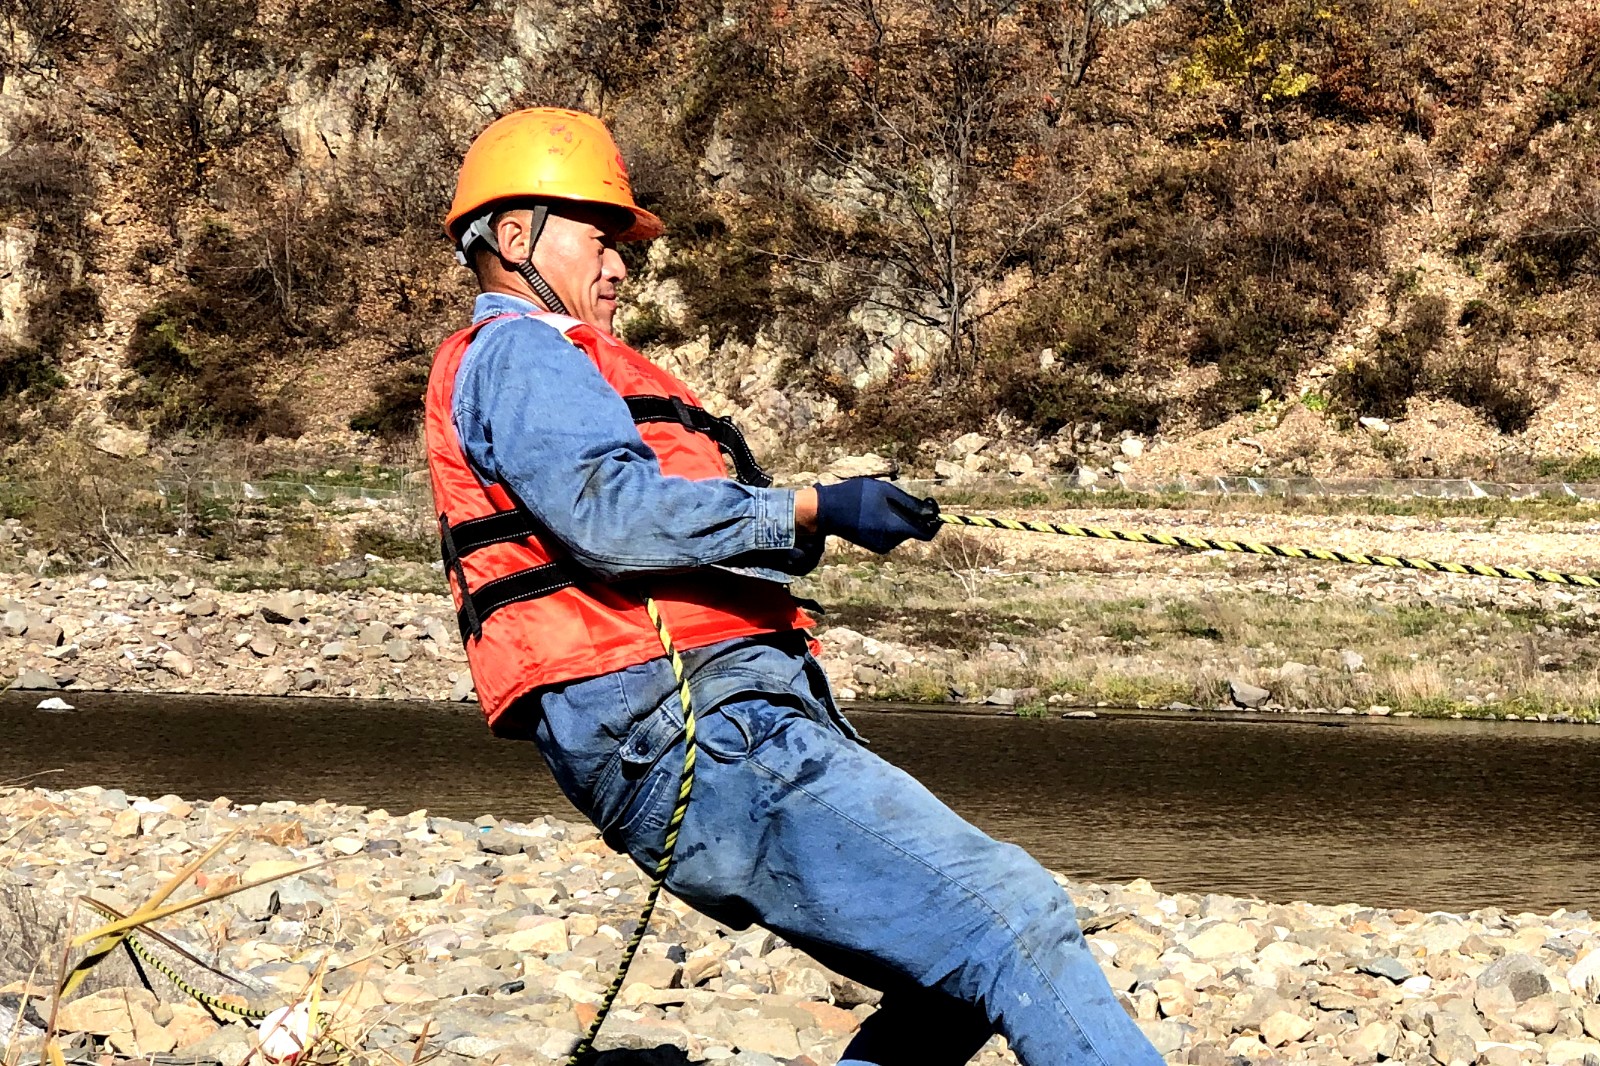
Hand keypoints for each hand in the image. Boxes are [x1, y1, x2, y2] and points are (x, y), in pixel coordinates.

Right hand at [812, 477, 940, 552]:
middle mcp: (890, 541)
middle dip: (911, 515)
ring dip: (898, 518)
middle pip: (912, 529)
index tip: (931, 506)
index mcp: (894, 528)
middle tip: (896, 497)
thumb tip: (929, 511)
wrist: (827, 511)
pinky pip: (889, 534)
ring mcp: (881, 546)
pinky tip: (872, 511)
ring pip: (900, 531)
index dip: (934, 521)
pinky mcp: (873, 545)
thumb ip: (910, 504)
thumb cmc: (856, 496)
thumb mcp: (885, 491)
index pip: (926, 533)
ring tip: (879, 503)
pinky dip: (888, 523)